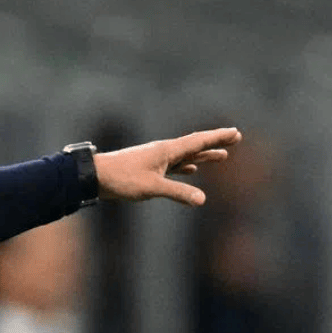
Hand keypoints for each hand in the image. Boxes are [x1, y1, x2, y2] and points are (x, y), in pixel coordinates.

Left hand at [93, 127, 241, 205]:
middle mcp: (163, 152)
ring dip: (203, 157)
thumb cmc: (122, 179)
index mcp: (167, 150)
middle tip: (235, 138)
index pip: (198, 141)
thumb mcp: (152, 187)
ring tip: (221, 156)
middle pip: (195, 146)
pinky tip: (191, 171)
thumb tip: (202, 200)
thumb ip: (177, 192)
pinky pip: (174, 166)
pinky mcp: (148, 169)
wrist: (96, 177)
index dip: (218, 138)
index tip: (236, 133)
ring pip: (186, 157)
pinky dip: (186, 167)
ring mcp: (156, 160)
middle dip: (215, 143)